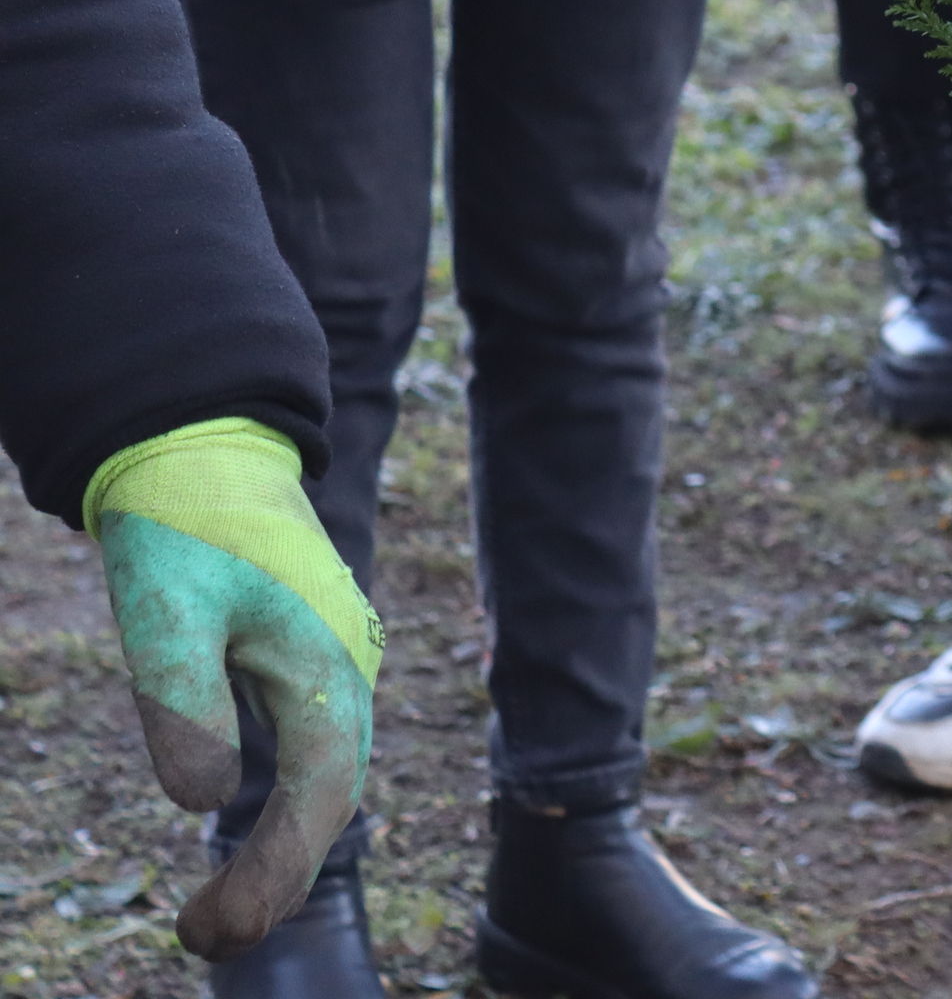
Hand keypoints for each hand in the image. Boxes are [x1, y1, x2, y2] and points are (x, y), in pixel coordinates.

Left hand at [86, 421, 382, 960]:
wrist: (204, 450)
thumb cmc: (181, 528)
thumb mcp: (164, 616)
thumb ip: (184, 707)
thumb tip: (204, 804)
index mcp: (327, 662)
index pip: (319, 793)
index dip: (276, 869)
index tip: (216, 927)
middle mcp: (350, 668)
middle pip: (334, 798)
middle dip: (279, 879)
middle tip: (204, 939)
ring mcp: (339, 662)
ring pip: (330, 777)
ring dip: (285, 850)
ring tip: (221, 911)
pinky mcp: (314, 658)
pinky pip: (316, 751)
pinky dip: (287, 810)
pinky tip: (248, 837)